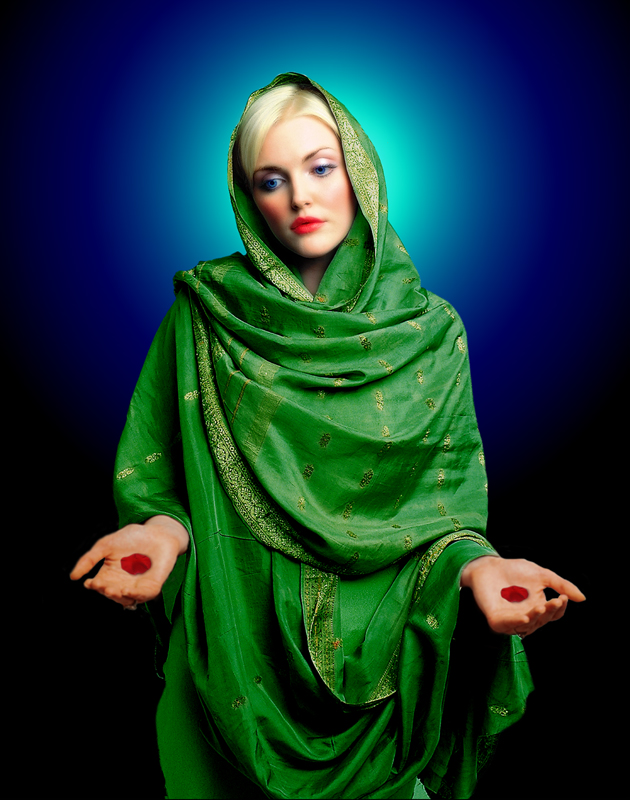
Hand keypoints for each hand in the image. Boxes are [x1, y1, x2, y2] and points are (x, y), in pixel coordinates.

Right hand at [70, 516, 187, 608]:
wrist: (158, 531)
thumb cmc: (133, 536)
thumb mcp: (106, 544)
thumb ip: (89, 559)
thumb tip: (73, 577)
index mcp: (110, 575)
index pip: (99, 586)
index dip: (95, 586)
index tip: (91, 582)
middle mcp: (123, 583)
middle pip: (112, 594)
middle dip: (107, 592)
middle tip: (103, 586)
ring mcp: (138, 586)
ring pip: (126, 599)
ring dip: (118, 596)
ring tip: (112, 589)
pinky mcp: (153, 585)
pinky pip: (144, 596)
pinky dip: (136, 595)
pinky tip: (128, 590)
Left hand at [460, 556, 584, 637]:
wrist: (488, 564)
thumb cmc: (514, 570)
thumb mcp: (541, 575)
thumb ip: (560, 585)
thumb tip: (582, 598)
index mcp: (538, 607)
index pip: (553, 614)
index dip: (559, 608)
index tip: (562, 597)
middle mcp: (526, 616)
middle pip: (542, 621)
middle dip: (549, 612)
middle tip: (554, 600)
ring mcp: (511, 620)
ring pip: (528, 626)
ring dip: (536, 618)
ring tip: (541, 607)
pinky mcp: (496, 620)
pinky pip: (508, 626)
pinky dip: (517, 623)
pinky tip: (525, 617)